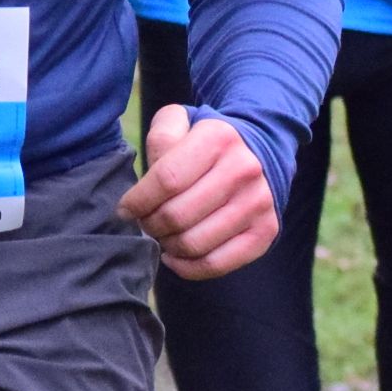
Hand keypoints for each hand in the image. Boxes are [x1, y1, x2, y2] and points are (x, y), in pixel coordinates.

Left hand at [120, 105, 277, 279]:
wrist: (258, 152)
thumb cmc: (206, 142)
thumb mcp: (180, 123)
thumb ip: (160, 137)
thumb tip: (145, 183)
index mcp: (218, 138)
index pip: (167, 179)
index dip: (138, 200)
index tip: (125, 209)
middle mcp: (243, 170)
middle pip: (178, 215)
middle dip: (151, 224)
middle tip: (145, 222)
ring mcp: (258, 203)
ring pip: (194, 243)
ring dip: (168, 245)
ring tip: (161, 235)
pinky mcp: (266, 232)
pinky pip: (217, 264)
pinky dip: (187, 268)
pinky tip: (175, 256)